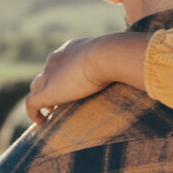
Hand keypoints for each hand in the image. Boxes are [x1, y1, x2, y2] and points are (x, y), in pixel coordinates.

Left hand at [24, 31, 150, 123]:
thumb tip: (141, 64)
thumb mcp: (120, 57)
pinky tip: (42, 123)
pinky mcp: (48, 90)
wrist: (107, 54)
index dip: (62, 76)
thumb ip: (124, 62)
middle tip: (56, 103)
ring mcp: (50, 75)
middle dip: (49, 87)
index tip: (71, 89)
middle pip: (46, 74)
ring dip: (41, 100)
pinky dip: (33, 113)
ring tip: (49, 114)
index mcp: (72, 49)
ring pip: (36, 87)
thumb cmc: (119, 55)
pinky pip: (31, 103)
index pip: (60, 63)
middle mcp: (56, 59)